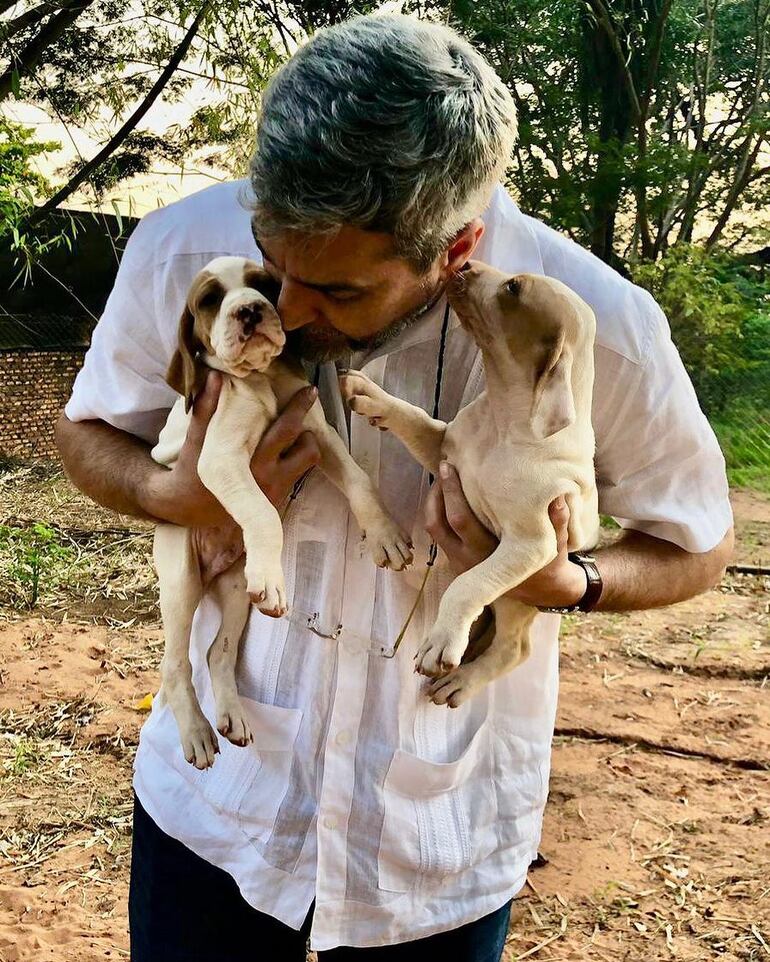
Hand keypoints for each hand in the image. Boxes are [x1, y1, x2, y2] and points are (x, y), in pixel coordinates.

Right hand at [147, 371, 321, 578]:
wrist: (189, 510)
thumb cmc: (192, 471)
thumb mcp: (197, 441)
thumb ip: (206, 409)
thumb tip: (215, 376)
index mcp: (252, 464)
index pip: (286, 431)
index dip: (300, 408)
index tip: (310, 390)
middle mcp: (270, 480)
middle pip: (308, 450)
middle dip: (310, 426)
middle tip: (307, 406)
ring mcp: (276, 492)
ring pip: (308, 462)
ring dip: (305, 445)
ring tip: (293, 432)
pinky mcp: (278, 499)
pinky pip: (299, 473)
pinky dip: (296, 458)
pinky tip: (284, 448)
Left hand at [423, 461, 585, 608]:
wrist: (539, 590)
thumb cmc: (548, 563)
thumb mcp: (556, 545)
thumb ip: (558, 523)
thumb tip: (557, 498)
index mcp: (488, 555)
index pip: (460, 519)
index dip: (451, 492)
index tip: (449, 467)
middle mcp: (469, 561)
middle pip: (438, 524)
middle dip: (437, 494)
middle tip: (443, 468)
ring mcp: (459, 563)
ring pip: (433, 529)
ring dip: (433, 503)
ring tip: (443, 480)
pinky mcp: (456, 561)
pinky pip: (439, 534)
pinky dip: (438, 512)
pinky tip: (448, 495)